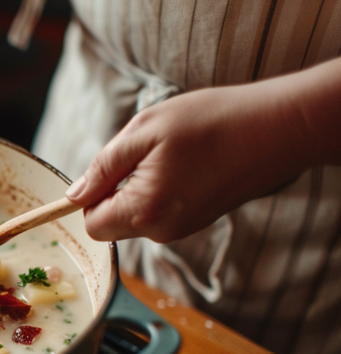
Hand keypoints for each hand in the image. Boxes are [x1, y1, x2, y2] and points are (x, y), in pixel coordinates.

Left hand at [65, 81, 316, 243]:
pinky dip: (159, 187)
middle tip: (144, 152)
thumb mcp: (144, 131)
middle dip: (114, 190)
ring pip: (136, 215)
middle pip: (112, 223)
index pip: (92, 225)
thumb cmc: (212, 122)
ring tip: (170, 153)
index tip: (109, 167)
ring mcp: (183, 228)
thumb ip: (103, 167)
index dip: (90, 196)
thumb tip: (74, 196)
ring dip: (137, 185)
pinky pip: (159, 210)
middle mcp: (162, 231)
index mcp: (144, 212)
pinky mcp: (197, 220)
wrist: (280, 128)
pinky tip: (185, 161)